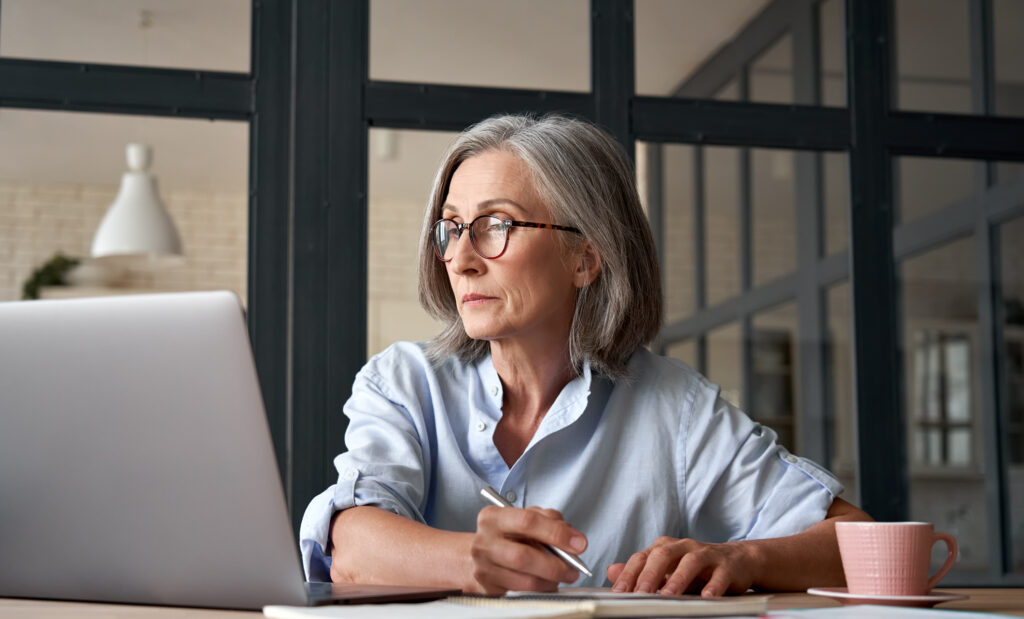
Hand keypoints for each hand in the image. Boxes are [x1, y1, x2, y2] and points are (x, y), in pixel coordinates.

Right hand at [467, 505, 587, 594]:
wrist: (473, 556)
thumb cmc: (505, 535)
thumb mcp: (522, 518)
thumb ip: (548, 520)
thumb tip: (573, 538)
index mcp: (493, 517)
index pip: (528, 521)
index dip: (556, 533)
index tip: (579, 543)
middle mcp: (484, 542)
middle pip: (524, 556)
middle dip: (555, 565)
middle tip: (573, 569)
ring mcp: (483, 567)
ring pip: (525, 580)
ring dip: (551, 581)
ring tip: (563, 576)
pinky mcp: (488, 589)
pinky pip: (522, 593)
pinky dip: (541, 589)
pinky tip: (547, 583)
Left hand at [607, 536, 756, 596]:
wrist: (738, 561)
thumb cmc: (698, 568)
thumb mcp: (667, 569)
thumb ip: (640, 571)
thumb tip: (611, 571)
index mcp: (665, 547)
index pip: (642, 557)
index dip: (629, 574)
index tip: (619, 592)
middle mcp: (684, 547)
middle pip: (663, 555)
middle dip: (649, 575)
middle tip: (639, 593)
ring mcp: (706, 554)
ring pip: (690, 562)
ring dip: (678, 579)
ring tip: (668, 595)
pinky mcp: (727, 566)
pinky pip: (719, 575)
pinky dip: (713, 586)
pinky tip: (706, 597)